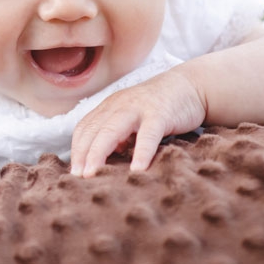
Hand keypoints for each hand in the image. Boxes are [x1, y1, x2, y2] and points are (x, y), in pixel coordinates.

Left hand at [69, 70, 205, 176]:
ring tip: (93, 175)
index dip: (76, 149)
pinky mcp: (160, 114)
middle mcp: (119, 105)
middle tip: (77, 177)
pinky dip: (141, 152)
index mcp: (110, 107)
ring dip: (99, 153)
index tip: (73, 171)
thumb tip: (107, 161)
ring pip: (111, 130)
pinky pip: (148, 134)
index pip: (85, 128)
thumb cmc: (159, 109)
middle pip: (93, 130)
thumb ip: (119, 137)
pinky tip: (137, 170)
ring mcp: (138, 108)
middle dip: (82, 154)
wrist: (190, 86)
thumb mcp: (133, 120)